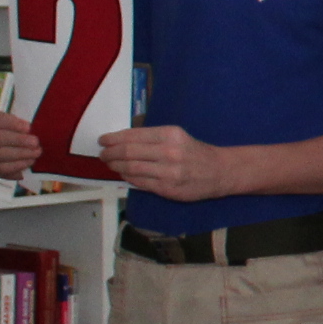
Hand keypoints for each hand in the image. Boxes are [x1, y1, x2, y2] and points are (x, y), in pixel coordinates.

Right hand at [0, 109, 38, 178]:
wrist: (17, 148)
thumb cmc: (21, 131)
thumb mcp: (23, 123)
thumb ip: (26, 124)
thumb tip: (38, 128)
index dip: (12, 123)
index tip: (28, 127)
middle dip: (18, 140)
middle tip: (35, 142)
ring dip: (21, 153)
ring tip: (37, 152)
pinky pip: (3, 168)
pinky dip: (18, 165)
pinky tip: (31, 161)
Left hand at [97, 124, 233, 201]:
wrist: (220, 171)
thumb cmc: (195, 152)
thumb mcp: (177, 137)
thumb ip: (152, 139)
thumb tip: (121, 142)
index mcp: (170, 134)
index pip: (133, 136)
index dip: (113, 138)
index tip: (103, 140)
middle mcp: (169, 152)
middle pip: (128, 152)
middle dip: (110, 153)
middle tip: (102, 154)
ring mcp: (168, 172)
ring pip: (131, 168)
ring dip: (115, 166)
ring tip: (109, 164)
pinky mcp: (167, 188)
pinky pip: (139, 182)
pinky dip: (127, 178)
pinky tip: (124, 174)